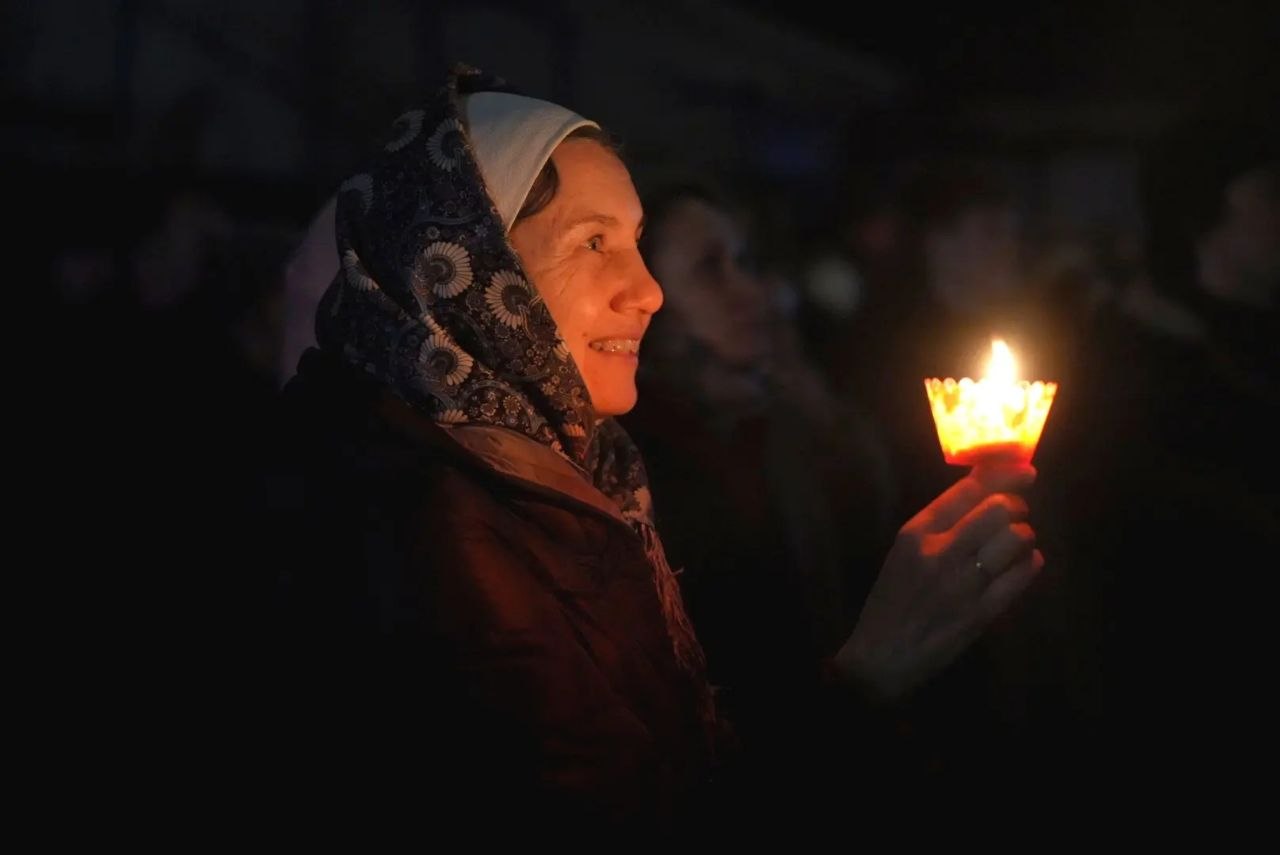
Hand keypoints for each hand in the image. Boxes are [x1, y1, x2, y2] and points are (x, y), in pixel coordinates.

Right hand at [833, 463, 1043, 701]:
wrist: (880, 657)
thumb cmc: (891, 601)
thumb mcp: (903, 554)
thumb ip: (938, 526)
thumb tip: (983, 493)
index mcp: (915, 533)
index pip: (967, 490)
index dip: (1003, 474)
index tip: (1024, 471)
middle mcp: (940, 552)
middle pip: (998, 508)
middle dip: (1016, 506)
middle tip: (1015, 515)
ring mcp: (963, 583)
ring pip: (1016, 538)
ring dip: (1024, 536)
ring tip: (1016, 543)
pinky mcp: (981, 612)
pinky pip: (1022, 575)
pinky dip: (1030, 564)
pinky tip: (1024, 564)